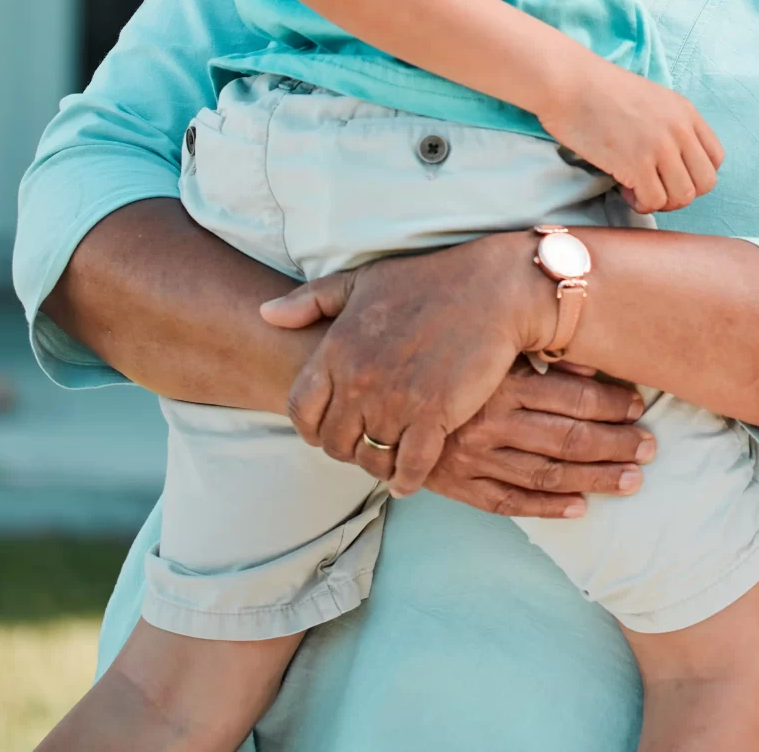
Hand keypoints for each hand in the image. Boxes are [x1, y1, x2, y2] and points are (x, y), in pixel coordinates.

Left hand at [262, 234, 544, 494]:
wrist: (492, 288)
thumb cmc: (429, 279)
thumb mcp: (362, 280)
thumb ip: (310, 299)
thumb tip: (266, 314)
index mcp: (336, 350)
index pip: (301, 411)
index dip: (311, 428)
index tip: (328, 430)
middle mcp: (359, 382)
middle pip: (334, 442)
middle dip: (346, 448)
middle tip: (364, 445)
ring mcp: (396, 402)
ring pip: (370, 459)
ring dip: (376, 466)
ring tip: (387, 462)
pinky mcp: (435, 416)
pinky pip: (410, 467)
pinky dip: (407, 480)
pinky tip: (409, 478)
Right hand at [424, 363, 658, 518]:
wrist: (381, 401)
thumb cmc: (447, 366)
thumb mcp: (492, 352)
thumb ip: (540, 359)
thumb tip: (591, 368)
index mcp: (502, 384)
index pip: (572, 398)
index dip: (611, 404)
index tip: (638, 407)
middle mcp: (489, 423)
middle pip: (567, 439)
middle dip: (615, 445)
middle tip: (649, 448)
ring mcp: (472, 459)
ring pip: (546, 474)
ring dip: (594, 479)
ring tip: (632, 480)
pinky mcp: (457, 485)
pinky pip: (508, 502)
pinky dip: (546, 508)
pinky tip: (580, 509)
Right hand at [540, 57, 724, 214]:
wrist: (569, 83)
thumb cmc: (601, 91)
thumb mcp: (652, 99)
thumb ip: (671, 125)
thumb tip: (676, 161)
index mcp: (686, 112)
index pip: (715, 158)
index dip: (695, 174)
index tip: (671, 174)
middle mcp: (680, 130)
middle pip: (705, 183)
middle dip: (682, 193)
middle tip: (656, 188)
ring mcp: (660, 147)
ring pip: (683, 197)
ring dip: (661, 202)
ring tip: (638, 189)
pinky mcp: (636, 163)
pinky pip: (654, 201)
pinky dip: (641, 204)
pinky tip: (625, 190)